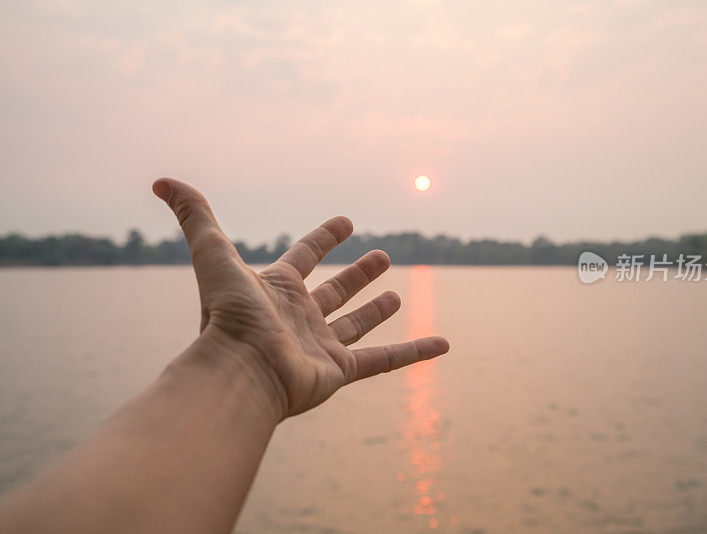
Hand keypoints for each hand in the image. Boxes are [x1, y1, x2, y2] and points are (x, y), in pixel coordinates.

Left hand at [152, 178, 449, 418]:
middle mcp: (299, 317)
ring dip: (378, 310)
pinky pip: (385, 360)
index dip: (324, 237)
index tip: (346, 221)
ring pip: (357, 324)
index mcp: (277, 288)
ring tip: (397, 293)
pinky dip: (414, 352)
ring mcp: (320, 345)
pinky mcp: (339, 372)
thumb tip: (161, 181)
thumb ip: (193, 215)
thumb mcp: (213, 254)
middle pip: (335, 291)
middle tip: (380, 255)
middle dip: (358, 274)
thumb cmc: (228, 314)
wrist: (238, 372)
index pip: (305, 255)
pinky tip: (443, 344)